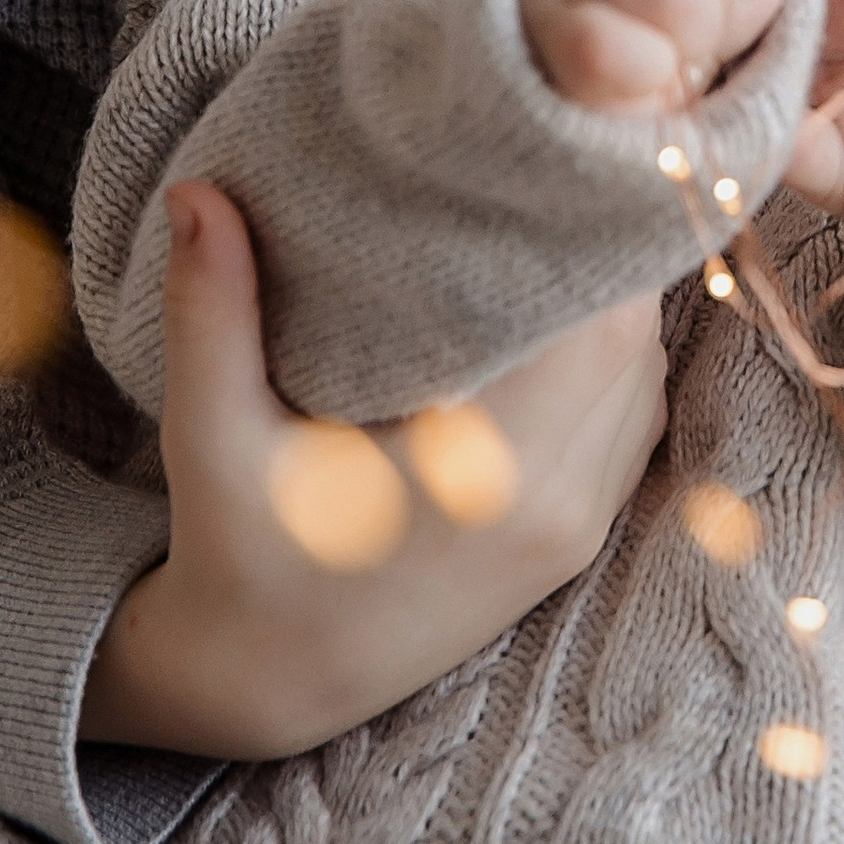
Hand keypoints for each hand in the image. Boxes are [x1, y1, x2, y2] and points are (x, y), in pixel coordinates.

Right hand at [80, 183, 666, 758]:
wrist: (265, 684)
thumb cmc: (234, 555)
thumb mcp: (208, 435)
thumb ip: (210, 309)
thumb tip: (197, 188)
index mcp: (480, 475)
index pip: (595, 326)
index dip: (589, 237)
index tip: (552, 160)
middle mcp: (552, 505)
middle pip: (635, 341)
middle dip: (605, 254)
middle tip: (555, 170)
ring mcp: (573, 529)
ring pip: (646, 379)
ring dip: (615, 305)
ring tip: (560, 226)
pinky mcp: (572, 543)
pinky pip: (634, 426)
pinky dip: (617, 363)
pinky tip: (564, 314)